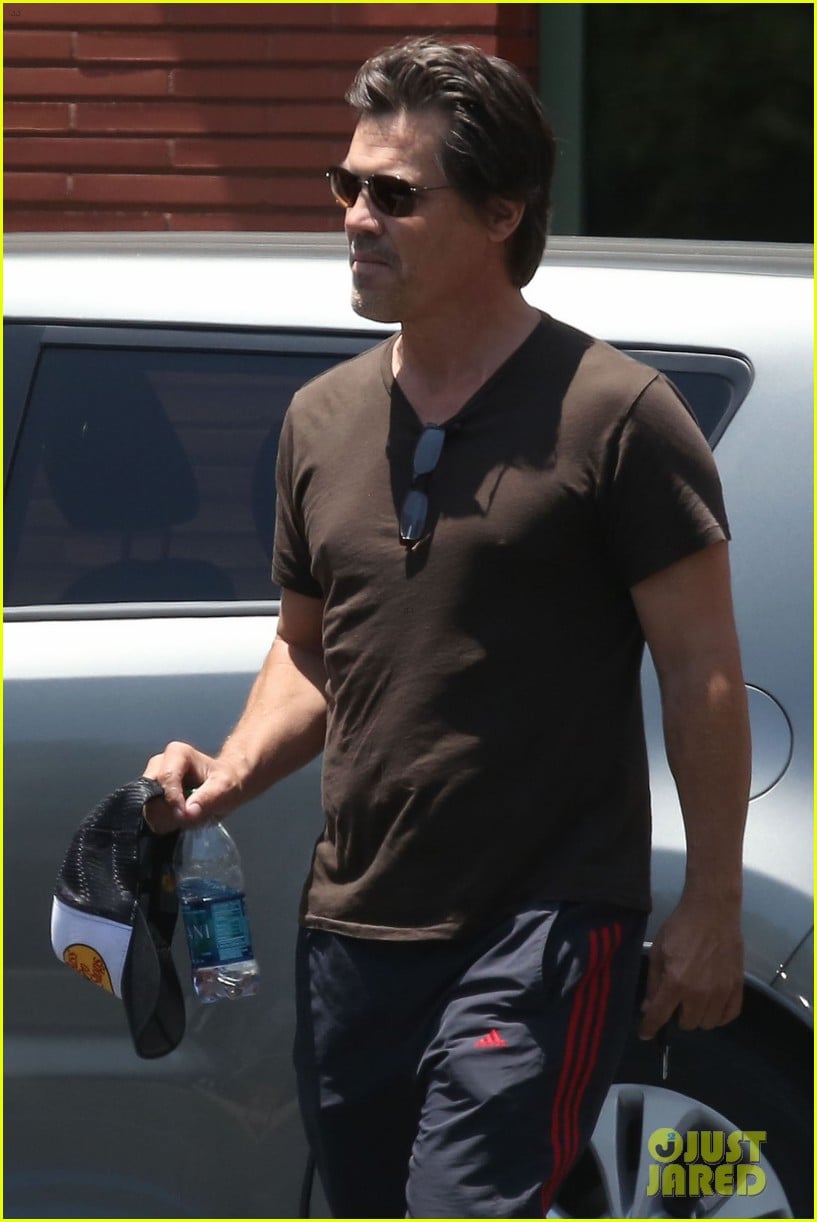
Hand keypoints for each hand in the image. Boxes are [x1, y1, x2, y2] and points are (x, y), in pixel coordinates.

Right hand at [142, 741, 243, 832]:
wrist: (225, 787)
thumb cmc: (226, 781)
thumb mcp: (225, 787)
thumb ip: (208, 798)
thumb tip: (188, 811)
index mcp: (177, 754)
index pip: (165, 778)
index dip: (173, 800)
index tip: (186, 814)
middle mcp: (159, 765)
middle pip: (151, 794)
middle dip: (170, 811)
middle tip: (190, 816)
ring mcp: (152, 782)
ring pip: (148, 809)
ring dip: (169, 820)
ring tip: (189, 816)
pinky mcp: (150, 799)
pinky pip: (150, 818)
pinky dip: (166, 824)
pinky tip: (181, 820)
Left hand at [638, 892, 743, 1038]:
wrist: (712, 912)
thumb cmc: (680, 928)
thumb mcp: (658, 951)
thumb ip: (653, 982)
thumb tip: (648, 1008)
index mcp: (676, 982)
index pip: (660, 1016)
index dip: (649, 1028)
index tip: (645, 1034)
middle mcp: (699, 993)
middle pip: (687, 1024)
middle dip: (677, 1016)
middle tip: (675, 1000)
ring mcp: (721, 992)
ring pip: (707, 1024)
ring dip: (697, 1016)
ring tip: (693, 1000)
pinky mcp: (737, 987)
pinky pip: (728, 1016)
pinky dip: (719, 1016)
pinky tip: (712, 1006)